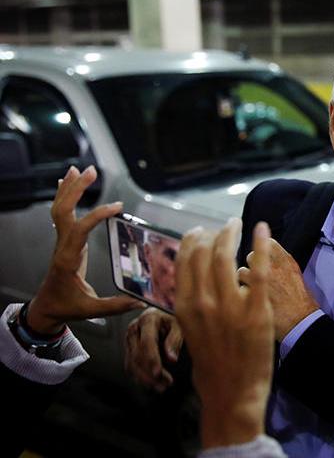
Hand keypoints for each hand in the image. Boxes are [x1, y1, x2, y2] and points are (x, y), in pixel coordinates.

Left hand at [26, 166, 143, 334]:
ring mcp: (61, 242)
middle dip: (76, 189)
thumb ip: (115, 306)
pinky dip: (64, 196)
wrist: (45, 309)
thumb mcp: (91, 310)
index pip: (80, 230)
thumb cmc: (66, 307)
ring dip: (69, 188)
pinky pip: (61, 214)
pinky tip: (67, 183)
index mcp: (68, 260)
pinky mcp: (65, 241)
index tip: (117, 206)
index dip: (97, 215)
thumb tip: (141, 303)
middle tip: (91, 172)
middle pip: (64, 211)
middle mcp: (62, 247)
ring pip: (59, 209)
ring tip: (80, 170)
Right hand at [124, 308, 182, 391]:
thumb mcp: (179, 324)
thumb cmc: (172, 319)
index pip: (147, 342)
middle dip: (150, 373)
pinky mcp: (128, 349)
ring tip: (162, 387)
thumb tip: (171, 358)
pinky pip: (131, 366)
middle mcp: (134, 329)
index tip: (159, 373)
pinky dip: (140, 377)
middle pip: (137, 355)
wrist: (163, 316)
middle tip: (166, 383)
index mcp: (148, 319)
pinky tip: (152, 384)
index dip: (152, 359)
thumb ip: (175, 339)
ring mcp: (129, 340)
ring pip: (132, 363)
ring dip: (146, 379)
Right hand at [175, 220, 274, 448]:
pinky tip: (262, 228)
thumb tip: (193, 278)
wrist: (231, 391)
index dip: (192, 240)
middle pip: (204, 252)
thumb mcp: (190, 330)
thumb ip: (190, 303)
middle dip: (214, 233)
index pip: (184, 260)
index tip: (200, 231)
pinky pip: (259, 270)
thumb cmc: (212, 362)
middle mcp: (203, 302)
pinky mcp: (256, 310)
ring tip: (237, 224)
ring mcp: (230, 305)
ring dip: (232, 233)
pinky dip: (260, 244)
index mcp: (184, 305)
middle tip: (226, 225)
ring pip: (226, 256)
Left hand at [240, 238, 317, 339]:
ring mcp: (260, 283)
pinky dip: (237, 295)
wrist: (301, 323)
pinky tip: (244, 303)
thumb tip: (266, 254)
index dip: (261, 249)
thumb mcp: (296, 275)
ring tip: (248, 291)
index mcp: (286, 261)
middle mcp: (273, 268)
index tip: (261, 257)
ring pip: (241, 272)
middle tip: (253, 277)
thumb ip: (280, 262)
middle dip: (249, 266)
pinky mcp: (250, 299)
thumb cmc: (301, 302)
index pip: (267, 243)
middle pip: (251, 256)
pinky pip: (237, 289)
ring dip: (242, 280)